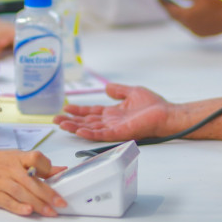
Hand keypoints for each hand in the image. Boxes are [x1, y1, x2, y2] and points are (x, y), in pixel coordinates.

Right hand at [0, 150, 67, 216]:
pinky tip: (28, 211)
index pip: (36, 159)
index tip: (58, 176)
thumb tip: (60, 169)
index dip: (47, 167)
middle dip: (48, 194)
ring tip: (50, 212)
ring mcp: (1, 182)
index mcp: (17, 158)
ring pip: (22, 193)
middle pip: (32, 182)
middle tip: (61, 204)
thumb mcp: (16, 157)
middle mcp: (10, 169)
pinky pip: (8, 202)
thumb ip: (38, 165)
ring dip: (38, 204)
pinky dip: (18, 207)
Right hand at [54, 83, 170, 140]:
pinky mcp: (120, 133)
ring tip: (60, 123)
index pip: (92, 112)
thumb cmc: (153, 105)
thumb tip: (106, 87)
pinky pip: (101, 134)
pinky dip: (89, 133)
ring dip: (75, 126)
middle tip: (55, 118)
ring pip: (90, 128)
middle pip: (87, 121)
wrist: (166, 114)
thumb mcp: (132, 92)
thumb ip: (118, 91)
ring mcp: (114, 128)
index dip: (78, 110)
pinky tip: (78, 130)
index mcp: (114, 113)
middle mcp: (111, 122)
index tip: (66, 108)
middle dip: (71, 120)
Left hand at [162, 0, 221, 36]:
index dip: (163, 3)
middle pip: (175, 17)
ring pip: (182, 23)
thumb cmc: (217, 6)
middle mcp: (188, 26)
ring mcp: (194, 32)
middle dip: (170, 9)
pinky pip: (190, 27)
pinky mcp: (200, 35)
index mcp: (186, 16)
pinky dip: (187, 20)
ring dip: (179, 15)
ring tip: (176, 7)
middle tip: (165, 1)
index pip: (170, 10)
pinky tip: (189, 15)